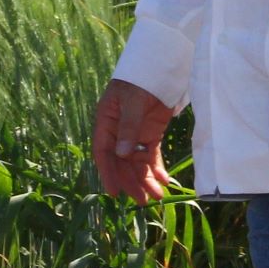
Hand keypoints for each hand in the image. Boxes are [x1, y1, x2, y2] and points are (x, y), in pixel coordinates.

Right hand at [91, 78, 175, 202]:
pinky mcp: (151, 134)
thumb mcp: (132, 101)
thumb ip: (129, 127)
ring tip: (157, 197)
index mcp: (105, 122)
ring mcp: (135, 134)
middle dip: (132, 182)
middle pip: (122, 163)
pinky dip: (157, 169)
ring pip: (137, 163)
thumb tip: (122, 154)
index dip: (108, 173)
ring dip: (146, 180)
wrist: (159, 66)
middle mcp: (117, 132)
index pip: (103, 153)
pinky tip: (165, 181)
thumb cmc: (139, 79)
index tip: (114, 192)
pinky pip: (151, 155)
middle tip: (143, 201)